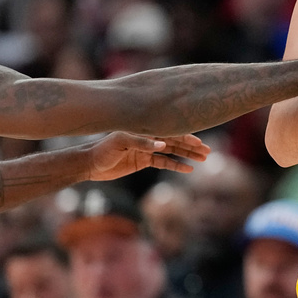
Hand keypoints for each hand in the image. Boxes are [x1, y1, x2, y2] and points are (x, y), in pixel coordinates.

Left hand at [88, 132, 209, 180]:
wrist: (90, 163)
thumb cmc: (102, 149)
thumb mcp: (120, 143)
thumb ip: (141, 143)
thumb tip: (163, 145)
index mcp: (145, 128)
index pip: (170, 130)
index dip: (186, 136)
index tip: (200, 142)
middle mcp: (148, 136)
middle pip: (175, 140)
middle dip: (192, 146)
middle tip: (208, 152)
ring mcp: (147, 148)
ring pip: (172, 151)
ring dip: (187, 155)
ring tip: (203, 159)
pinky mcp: (143, 160)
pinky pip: (163, 162)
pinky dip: (175, 165)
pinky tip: (188, 169)